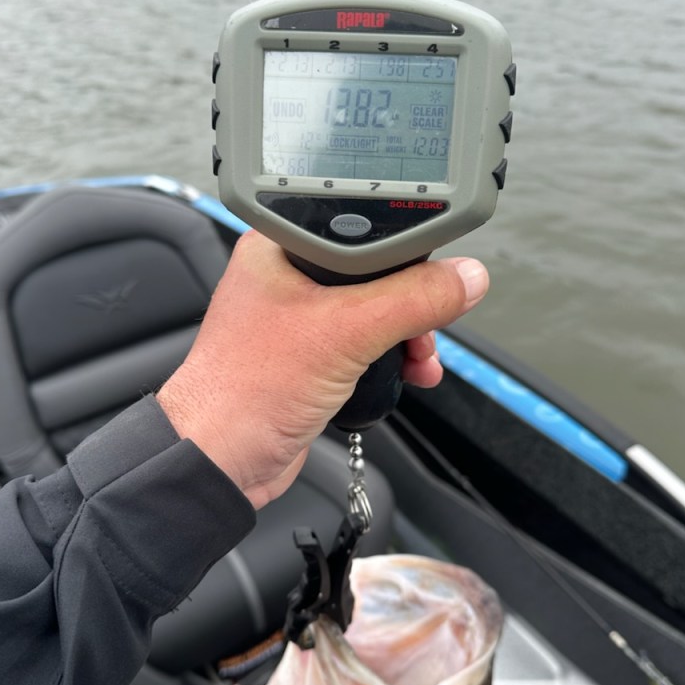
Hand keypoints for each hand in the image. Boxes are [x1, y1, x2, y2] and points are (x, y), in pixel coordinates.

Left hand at [157, 231, 487, 508]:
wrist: (219, 460)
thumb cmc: (245, 390)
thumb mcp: (345, 333)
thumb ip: (412, 299)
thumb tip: (466, 278)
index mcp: (282, 245)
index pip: (364, 224)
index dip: (406, 247)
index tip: (436, 271)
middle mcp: (289, 276)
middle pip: (378, 271)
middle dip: (414, 302)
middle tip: (427, 327)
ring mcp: (300, 320)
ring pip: (376, 311)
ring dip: (409, 335)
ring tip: (421, 359)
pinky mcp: (311, 358)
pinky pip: (367, 346)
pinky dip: (393, 358)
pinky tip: (410, 373)